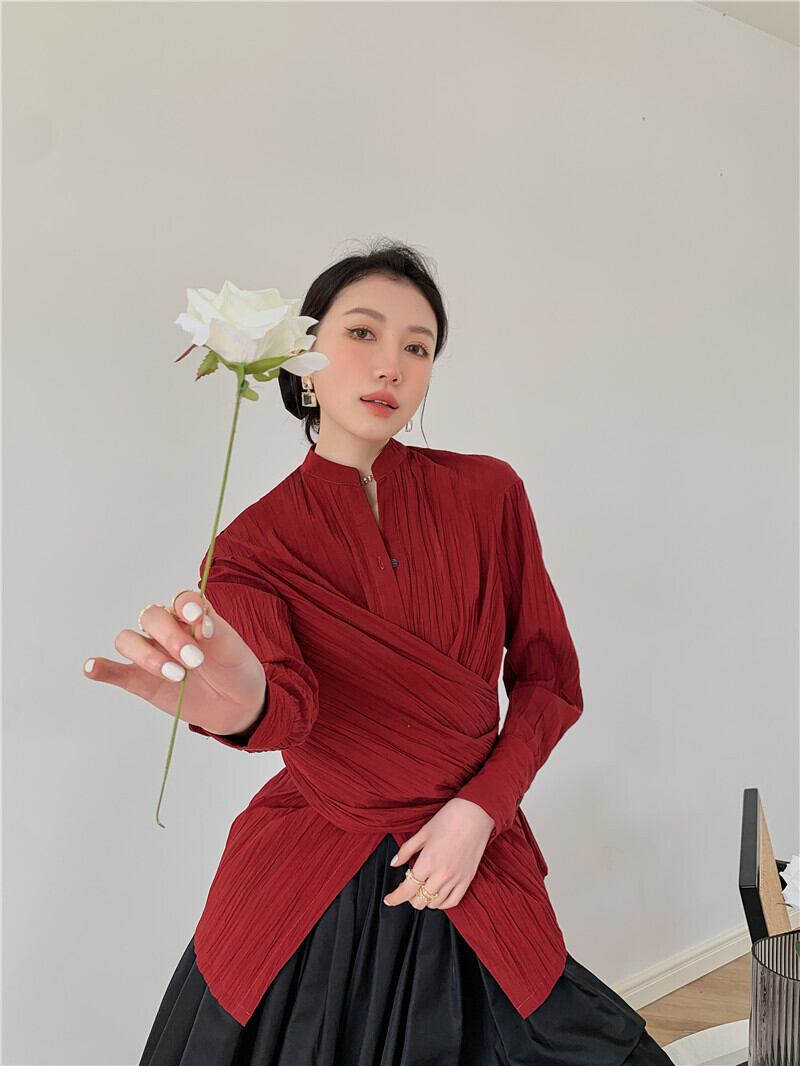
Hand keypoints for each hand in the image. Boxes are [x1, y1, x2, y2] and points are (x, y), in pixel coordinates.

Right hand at [82, 590, 266, 732]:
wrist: (236, 704)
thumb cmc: (234, 669)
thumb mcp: (234, 649)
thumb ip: (218, 633)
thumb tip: (201, 621)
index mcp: (191, 615)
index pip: (180, 600)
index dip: (185, 605)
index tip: (196, 617)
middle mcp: (167, 630)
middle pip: (151, 618)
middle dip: (170, 637)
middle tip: (194, 660)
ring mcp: (152, 654)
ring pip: (129, 641)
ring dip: (146, 655)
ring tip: (176, 675)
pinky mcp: (141, 680)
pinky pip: (115, 671)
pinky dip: (101, 668)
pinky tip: (93, 667)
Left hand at [382, 798, 494, 910]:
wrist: (475, 814)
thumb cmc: (448, 819)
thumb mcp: (422, 833)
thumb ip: (406, 850)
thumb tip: (394, 864)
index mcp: (427, 862)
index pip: (407, 890)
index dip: (395, 898)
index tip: (389, 899)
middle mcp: (441, 874)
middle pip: (419, 900)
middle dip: (409, 897)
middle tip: (408, 887)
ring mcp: (456, 879)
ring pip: (435, 904)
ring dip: (425, 900)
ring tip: (422, 888)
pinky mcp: (467, 879)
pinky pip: (453, 901)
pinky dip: (442, 903)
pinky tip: (437, 895)